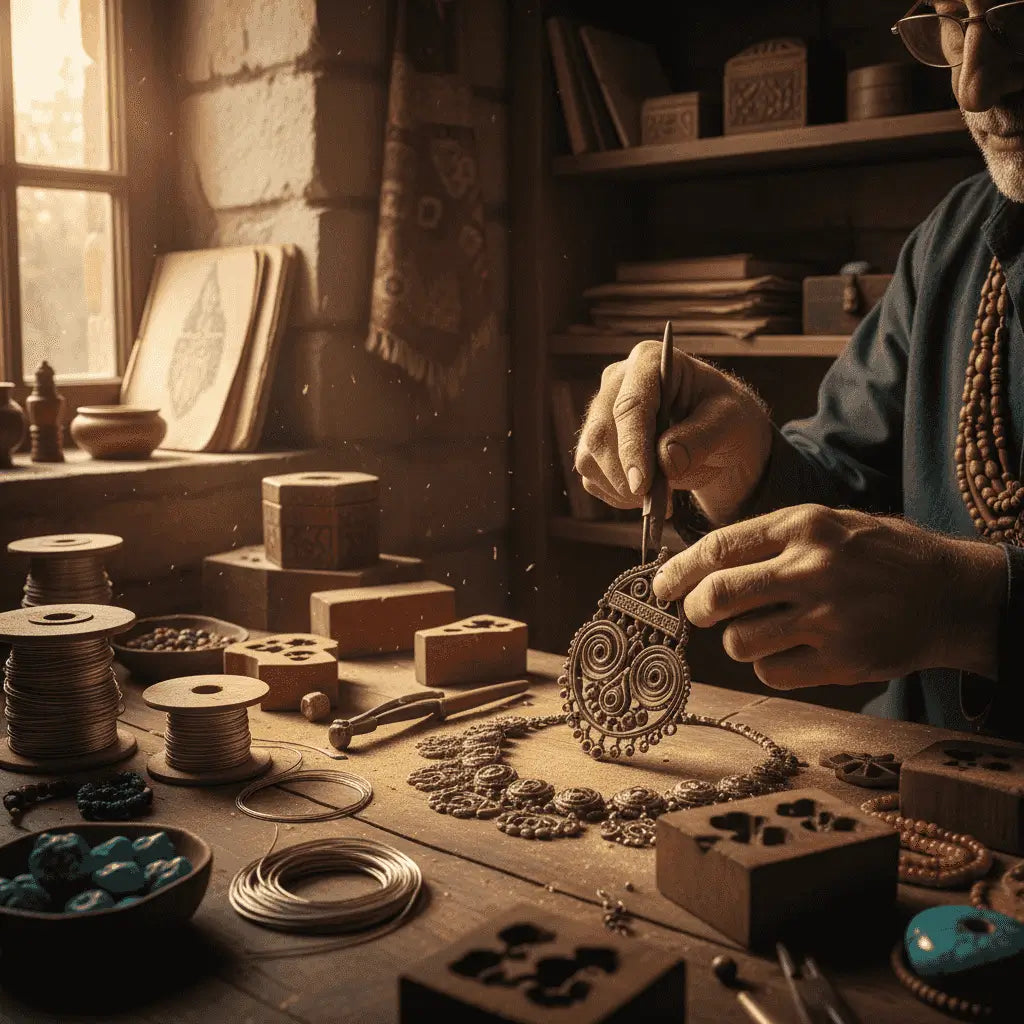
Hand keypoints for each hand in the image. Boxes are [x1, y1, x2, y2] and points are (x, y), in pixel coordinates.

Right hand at [574, 340, 772, 523]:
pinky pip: (592, 477)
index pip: (630, 404)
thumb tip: (666, 461)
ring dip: (621, 490)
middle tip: (658, 502)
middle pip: (600, 434)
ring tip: (660, 499)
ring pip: (589, 458)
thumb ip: (701, 437)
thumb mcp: (730, 421)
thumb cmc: (726, 416)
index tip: (643, 484)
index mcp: (649, 361)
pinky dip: (617, 496)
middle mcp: (616, 383)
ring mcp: (600, 414)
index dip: (633, 446)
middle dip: (625, 476)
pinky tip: (646, 496)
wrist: (718, 436)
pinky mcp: (595, 446)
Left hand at [651, 504, 1006, 687]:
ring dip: (738, 640)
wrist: (951, 593)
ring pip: (739, 642)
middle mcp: (811, 569)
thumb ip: (769, 540)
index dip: (678, 571)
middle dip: (696, 610)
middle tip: (700, 613)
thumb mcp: (828, 524)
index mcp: (803, 526)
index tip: (660, 586)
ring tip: (763, 630)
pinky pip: (771, 672)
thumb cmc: (879, 555)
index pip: (717, 548)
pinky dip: (770, 666)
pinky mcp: (841, 660)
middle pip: (718, 597)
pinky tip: (792, 651)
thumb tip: (700, 565)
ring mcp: (827, 617)